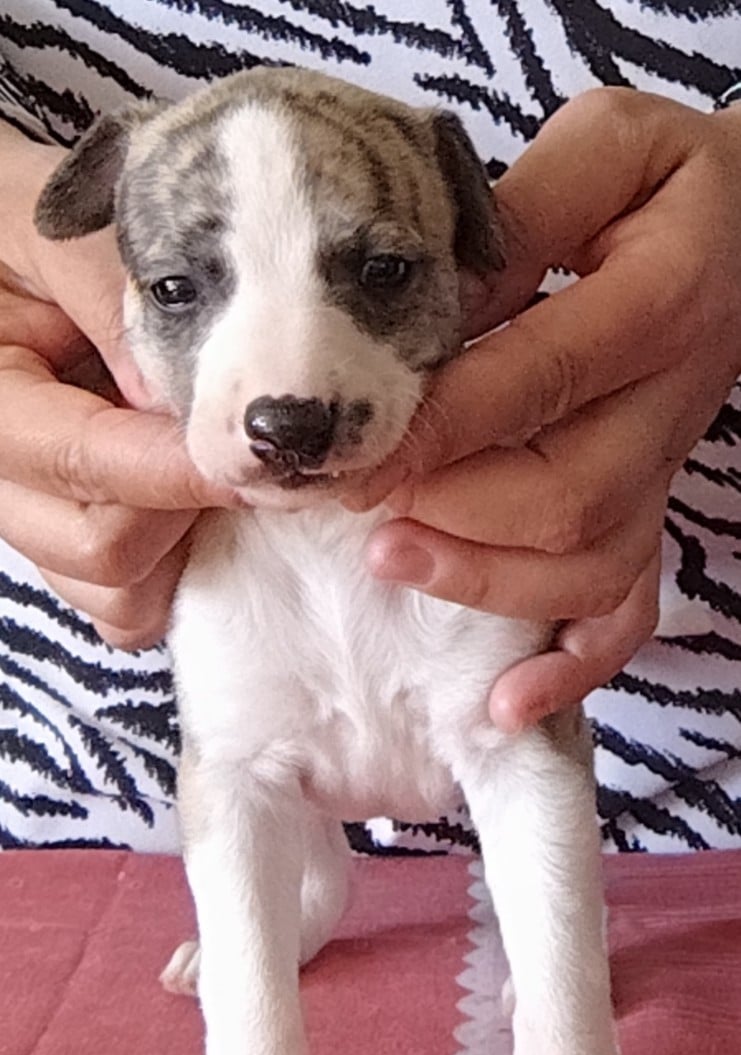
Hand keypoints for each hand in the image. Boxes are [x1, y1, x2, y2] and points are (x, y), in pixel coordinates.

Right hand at [0, 124, 230, 648]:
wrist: (0, 259)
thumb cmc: (8, 225)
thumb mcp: (49, 224)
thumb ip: (105, 291)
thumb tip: (178, 396)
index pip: (81, 463)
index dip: (177, 467)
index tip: (254, 453)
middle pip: (100, 550)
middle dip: (181, 507)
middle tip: (231, 446)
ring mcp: (31, 520)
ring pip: (116, 595)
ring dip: (179, 546)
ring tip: (199, 464)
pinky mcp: (66, 542)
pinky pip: (126, 604)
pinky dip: (172, 569)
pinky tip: (190, 502)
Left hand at [355, 89, 740, 728]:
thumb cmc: (671, 185)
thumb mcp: (608, 146)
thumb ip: (525, 211)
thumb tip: (428, 288)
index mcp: (658, 302)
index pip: (537, 379)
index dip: (437, 427)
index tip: (346, 450)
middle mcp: (669, 402)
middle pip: (563, 498)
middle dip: (446, 514)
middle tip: (350, 504)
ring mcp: (663, 470)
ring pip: (588, 564)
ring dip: (484, 579)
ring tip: (391, 560)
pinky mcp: (654, 508)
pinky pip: (630, 607)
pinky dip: (572, 665)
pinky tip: (506, 705)